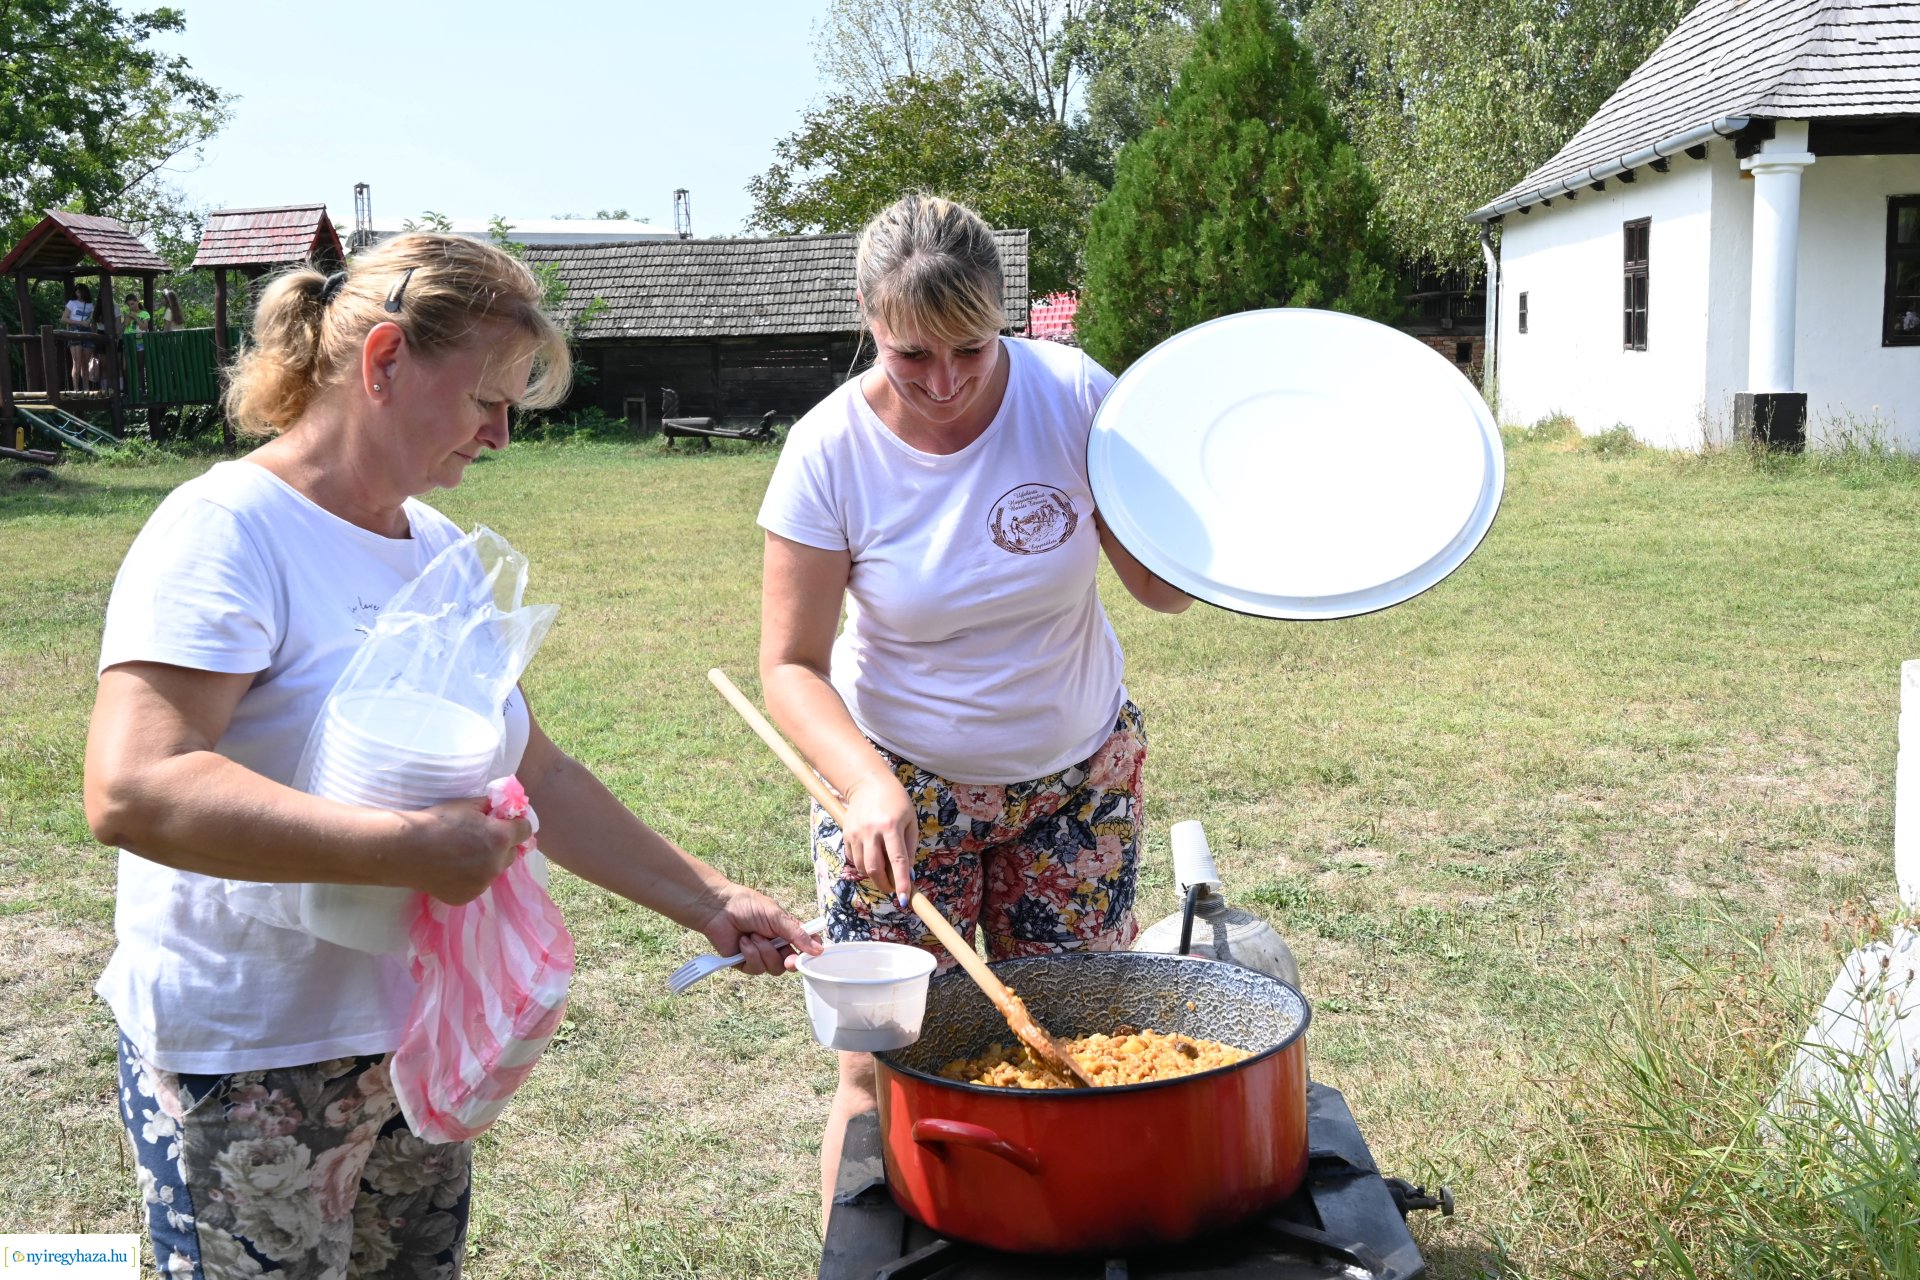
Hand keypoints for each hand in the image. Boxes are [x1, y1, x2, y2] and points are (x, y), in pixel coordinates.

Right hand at [392, 796, 531, 904]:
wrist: (406, 850)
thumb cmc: (437, 822)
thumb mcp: (468, 805)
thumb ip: (491, 807)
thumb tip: (503, 810)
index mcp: (500, 839)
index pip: (526, 830)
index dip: (516, 824)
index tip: (505, 822)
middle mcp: (496, 864)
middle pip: (512, 853)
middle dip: (502, 845)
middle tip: (480, 838)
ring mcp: (482, 884)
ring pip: (494, 870)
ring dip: (487, 862)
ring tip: (461, 854)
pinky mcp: (467, 897)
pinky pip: (477, 884)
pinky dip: (470, 877)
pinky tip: (452, 869)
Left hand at [696, 885, 823, 975]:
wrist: (718, 909)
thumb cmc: (747, 905)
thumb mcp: (776, 916)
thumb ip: (797, 934)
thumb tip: (818, 949)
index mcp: (786, 931)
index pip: (805, 947)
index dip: (810, 953)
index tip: (813, 955)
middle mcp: (775, 945)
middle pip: (790, 964)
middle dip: (788, 960)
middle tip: (787, 958)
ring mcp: (760, 955)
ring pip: (773, 968)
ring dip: (764, 952)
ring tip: (753, 936)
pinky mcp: (744, 963)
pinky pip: (756, 968)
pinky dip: (750, 954)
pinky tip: (743, 941)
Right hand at [840, 772, 917, 907]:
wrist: (868, 784)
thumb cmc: (896, 802)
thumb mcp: (910, 821)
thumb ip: (910, 847)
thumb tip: (909, 873)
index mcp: (891, 826)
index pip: (897, 860)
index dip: (901, 882)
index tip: (904, 899)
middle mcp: (871, 831)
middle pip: (875, 868)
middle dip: (884, 885)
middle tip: (893, 889)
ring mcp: (856, 833)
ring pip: (863, 867)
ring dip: (874, 876)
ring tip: (883, 872)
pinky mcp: (846, 835)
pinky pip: (854, 859)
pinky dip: (863, 866)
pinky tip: (872, 859)